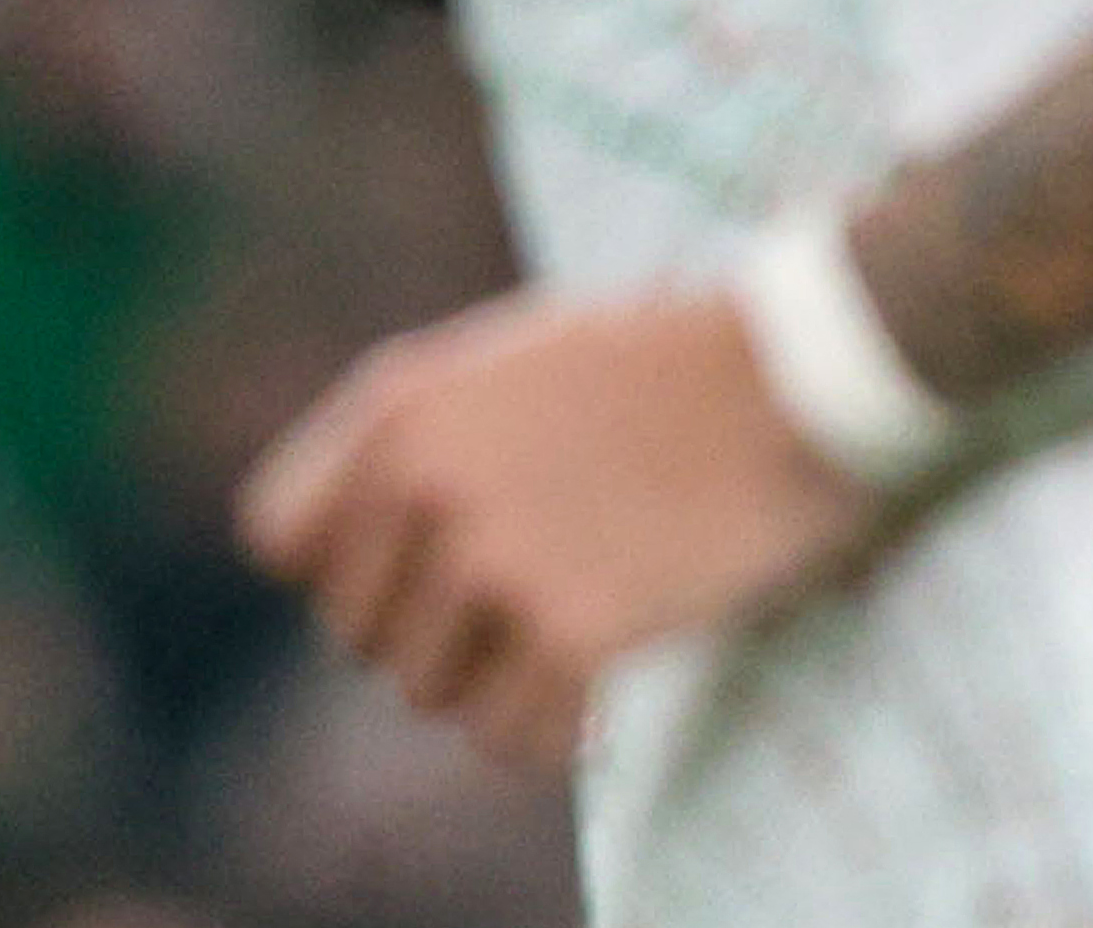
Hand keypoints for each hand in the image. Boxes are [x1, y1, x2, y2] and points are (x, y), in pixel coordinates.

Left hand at [237, 284, 870, 771]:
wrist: (811, 366)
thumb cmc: (679, 356)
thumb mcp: (518, 353)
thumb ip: (421, 434)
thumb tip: (337, 548)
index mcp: (402, 401)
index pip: (281, 539)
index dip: (350, 564)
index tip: (420, 567)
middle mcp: (426, 480)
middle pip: (361, 634)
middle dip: (441, 631)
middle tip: (535, 597)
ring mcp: (496, 558)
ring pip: (432, 695)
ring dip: (503, 681)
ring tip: (584, 625)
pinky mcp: (573, 630)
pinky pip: (513, 740)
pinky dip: (562, 730)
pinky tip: (613, 682)